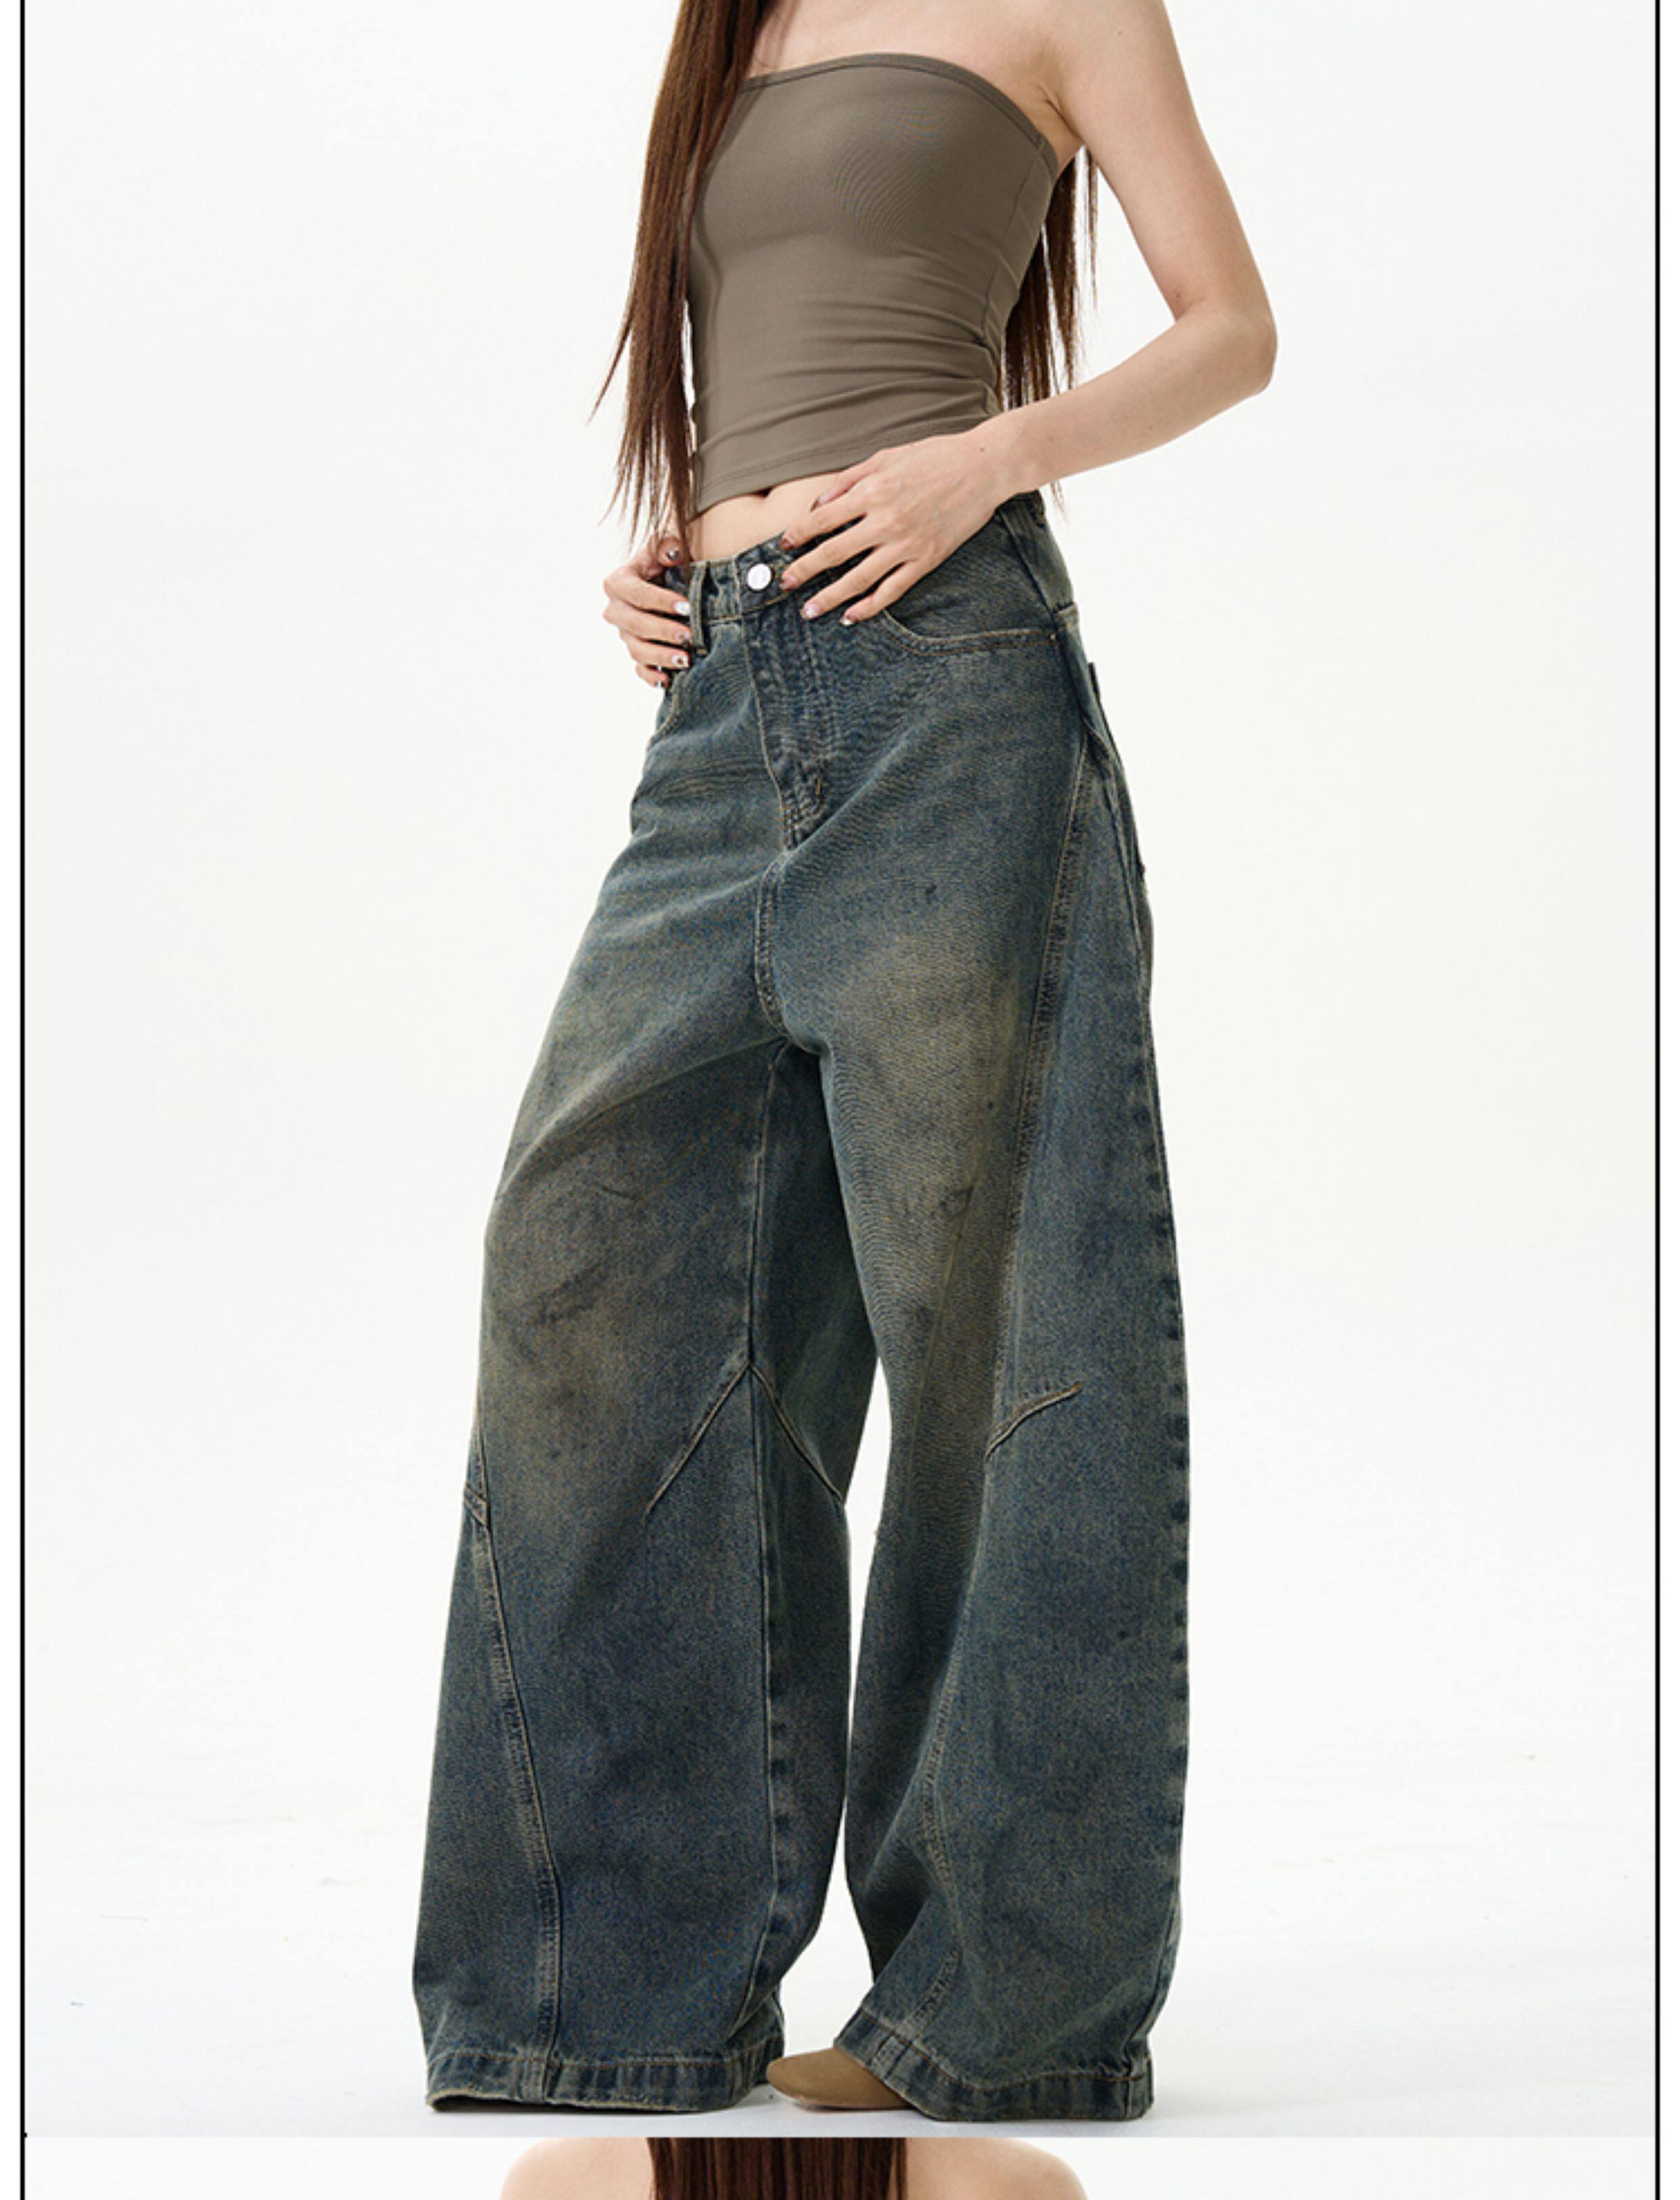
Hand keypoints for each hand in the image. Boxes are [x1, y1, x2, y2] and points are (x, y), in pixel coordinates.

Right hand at [602, 530, 691, 688]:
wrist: (667, 578)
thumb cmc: (667, 559)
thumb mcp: (667, 545)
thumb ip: (668, 545)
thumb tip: (672, 554)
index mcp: (619, 582)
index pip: (636, 594)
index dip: (661, 601)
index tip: (686, 606)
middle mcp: (616, 610)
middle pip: (635, 625)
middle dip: (663, 632)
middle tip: (689, 635)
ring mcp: (625, 633)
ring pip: (637, 650)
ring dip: (660, 657)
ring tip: (685, 659)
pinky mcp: (636, 651)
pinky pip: (638, 669)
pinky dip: (651, 677)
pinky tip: (668, 681)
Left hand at [777, 427, 1025, 622]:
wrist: (984, 467)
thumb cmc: (934, 456)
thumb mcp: (886, 457)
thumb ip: (849, 480)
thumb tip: (818, 504)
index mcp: (872, 491)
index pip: (822, 519)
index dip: (798, 534)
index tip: (783, 546)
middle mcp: (885, 521)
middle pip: (833, 553)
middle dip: (804, 571)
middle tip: (785, 584)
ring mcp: (906, 544)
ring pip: (859, 579)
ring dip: (830, 598)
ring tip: (809, 611)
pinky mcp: (926, 560)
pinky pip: (892, 590)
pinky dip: (869, 606)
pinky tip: (851, 616)